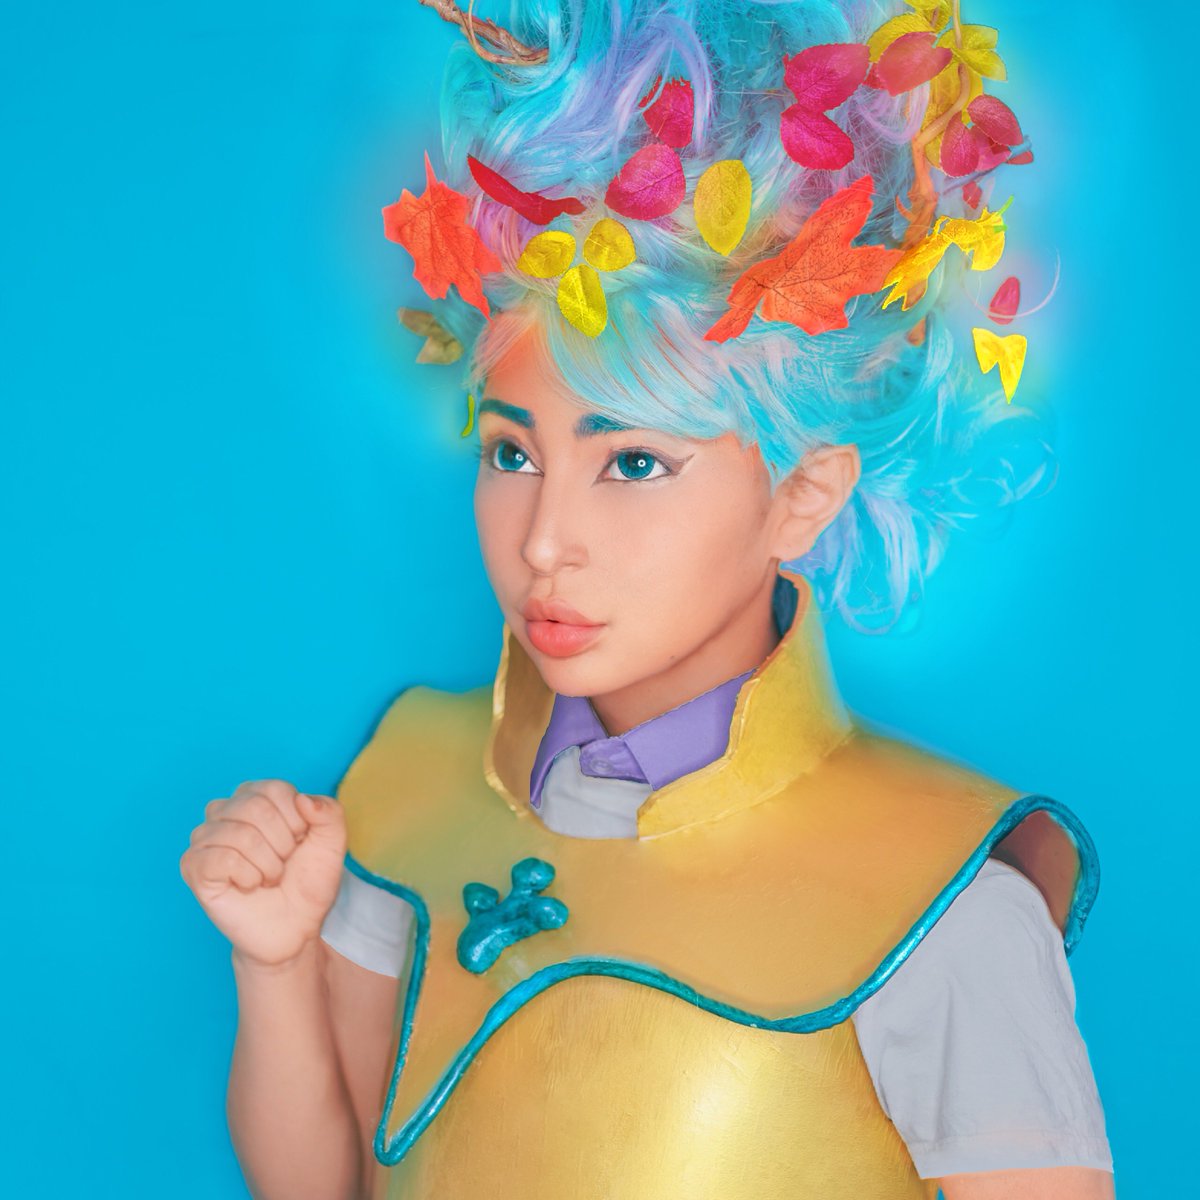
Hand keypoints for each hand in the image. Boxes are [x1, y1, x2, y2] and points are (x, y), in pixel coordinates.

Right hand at [180, 780, 346, 966]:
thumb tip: (303, 799)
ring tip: (268, 876)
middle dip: (282, 843)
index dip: (296, 820)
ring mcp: (205, 838)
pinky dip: (248, 876)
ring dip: (267, 864)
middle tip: (283, 863)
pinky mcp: (194, 866)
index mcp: (254, 796)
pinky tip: (249, 885)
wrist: (294, 926)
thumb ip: (329, 812)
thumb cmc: (307, 881)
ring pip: (240, 835)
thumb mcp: (332, 841)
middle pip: (256, 808)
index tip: (299, 841)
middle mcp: (224, 811)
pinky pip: (222, 859)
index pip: (275, 789)